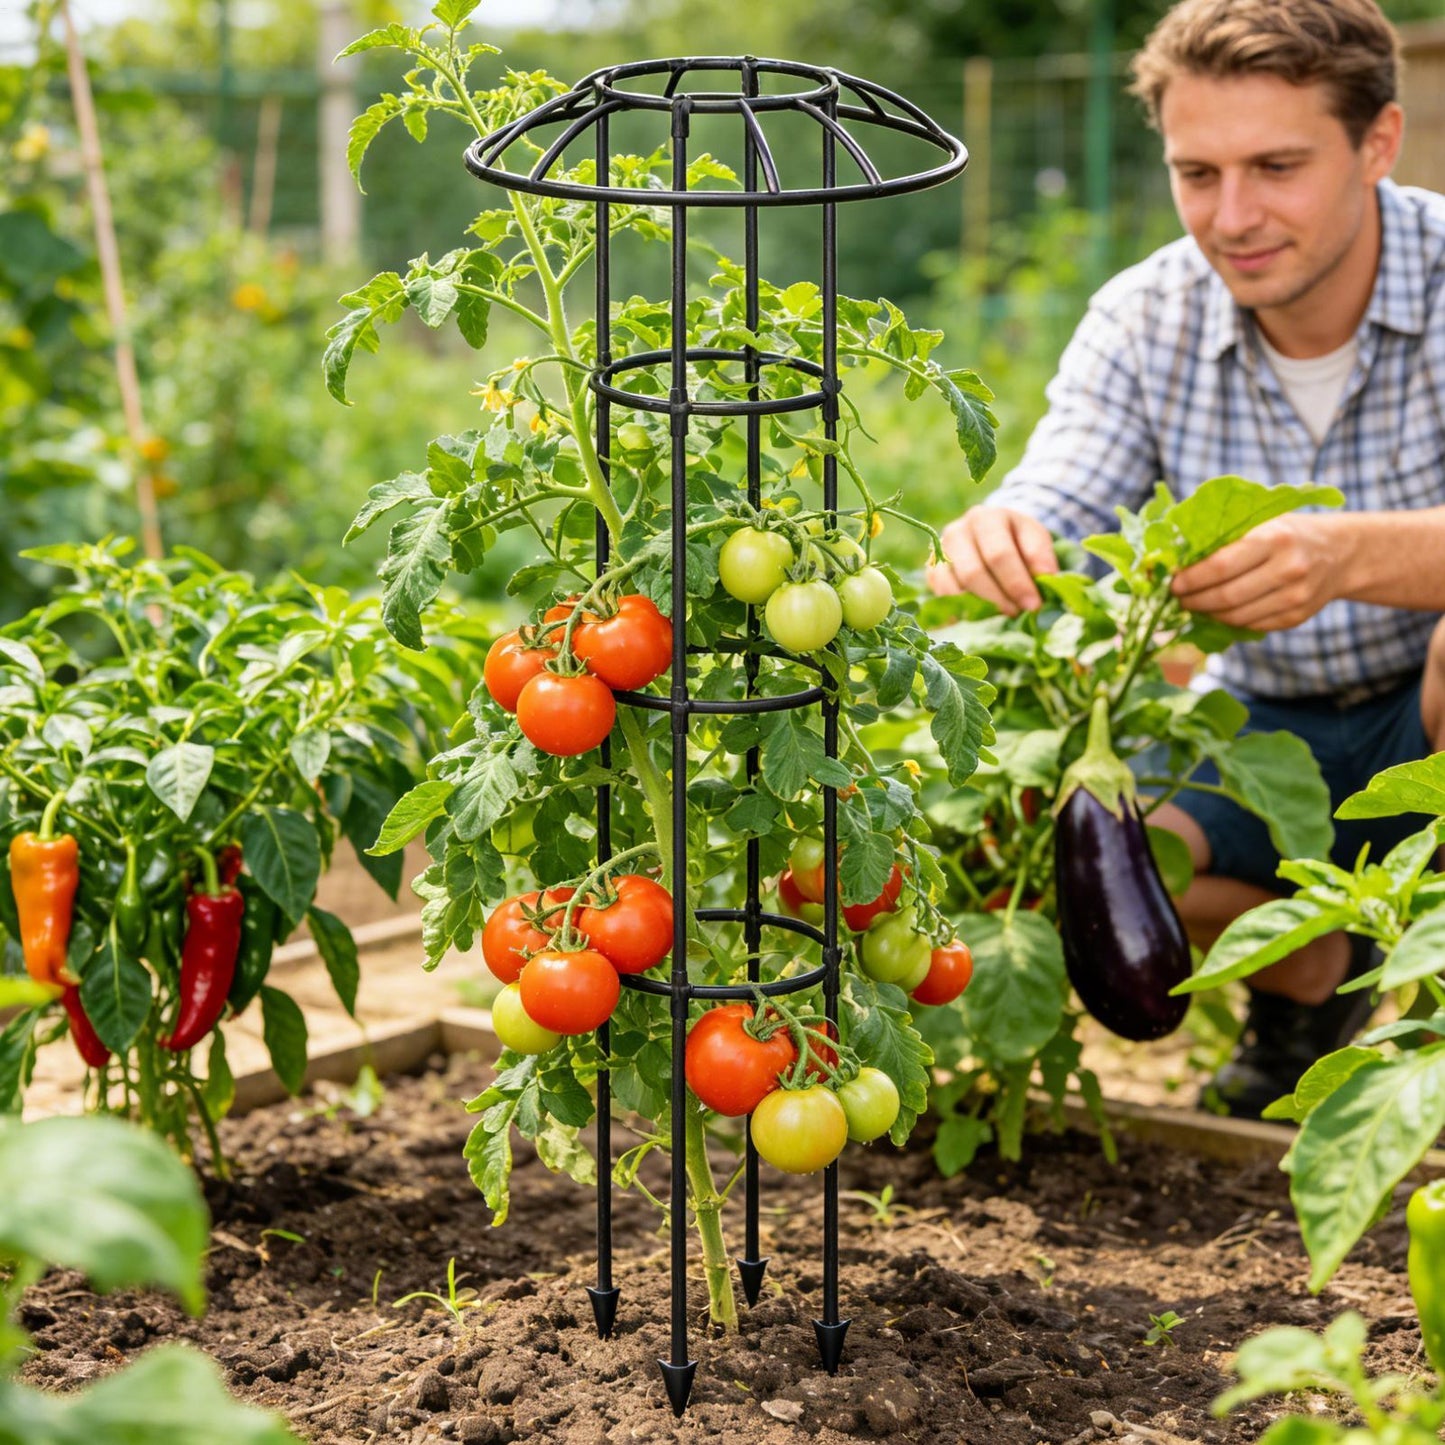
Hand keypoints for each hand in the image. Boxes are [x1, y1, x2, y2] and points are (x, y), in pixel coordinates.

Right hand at [927, 506, 1057, 614]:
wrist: (990, 533)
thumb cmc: (1016, 538)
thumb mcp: (1035, 537)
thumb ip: (1041, 555)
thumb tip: (1045, 577)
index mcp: (986, 518)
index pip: (999, 554)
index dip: (1017, 583)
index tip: (1034, 604)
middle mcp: (958, 530)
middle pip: (973, 572)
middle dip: (998, 598)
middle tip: (1017, 612)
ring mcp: (940, 552)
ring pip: (954, 587)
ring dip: (980, 605)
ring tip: (1002, 611)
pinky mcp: (932, 570)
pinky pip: (941, 595)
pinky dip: (960, 608)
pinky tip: (980, 612)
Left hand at [1170, 515, 1344, 630]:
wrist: (1339, 552)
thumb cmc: (1287, 533)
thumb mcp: (1262, 522)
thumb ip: (1226, 537)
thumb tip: (1176, 556)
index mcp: (1275, 539)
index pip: (1221, 566)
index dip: (1191, 579)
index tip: (1173, 582)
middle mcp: (1289, 568)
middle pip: (1226, 596)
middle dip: (1194, 601)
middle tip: (1177, 599)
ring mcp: (1296, 596)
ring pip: (1237, 617)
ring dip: (1208, 614)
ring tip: (1194, 605)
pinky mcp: (1297, 617)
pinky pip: (1252, 626)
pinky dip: (1230, 621)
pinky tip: (1219, 612)